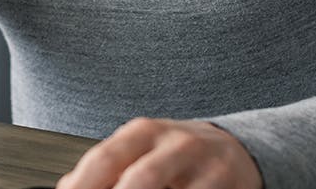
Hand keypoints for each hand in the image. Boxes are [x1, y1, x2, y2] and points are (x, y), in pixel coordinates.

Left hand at [57, 118, 261, 188]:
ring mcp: (204, 166)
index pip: (104, 159)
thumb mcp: (140, 151)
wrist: (232, 151)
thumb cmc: (175, 155)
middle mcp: (174, 144)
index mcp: (143, 132)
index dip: (82, 185)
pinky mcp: (226, 186)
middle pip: (139, 179)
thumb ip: (107, 169)